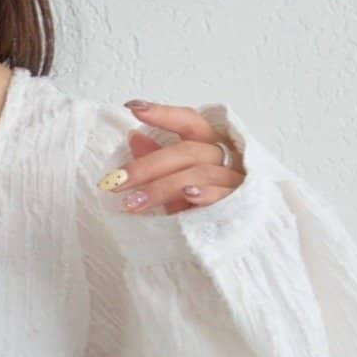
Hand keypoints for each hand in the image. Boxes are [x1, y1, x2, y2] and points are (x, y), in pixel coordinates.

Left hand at [97, 101, 245, 214]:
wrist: (228, 248)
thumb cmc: (197, 213)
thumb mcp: (170, 189)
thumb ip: (156, 165)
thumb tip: (135, 137)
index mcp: (207, 148)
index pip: (189, 122)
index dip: (164, 114)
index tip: (133, 108)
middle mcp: (223, 159)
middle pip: (187, 151)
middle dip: (148, 165)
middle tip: (117, 182)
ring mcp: (232, 182)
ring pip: (197, 174)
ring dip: (161, 187)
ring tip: (133, 203)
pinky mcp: (239, 206)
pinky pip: (222, 196)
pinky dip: (205, 193)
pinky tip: (187, 194)